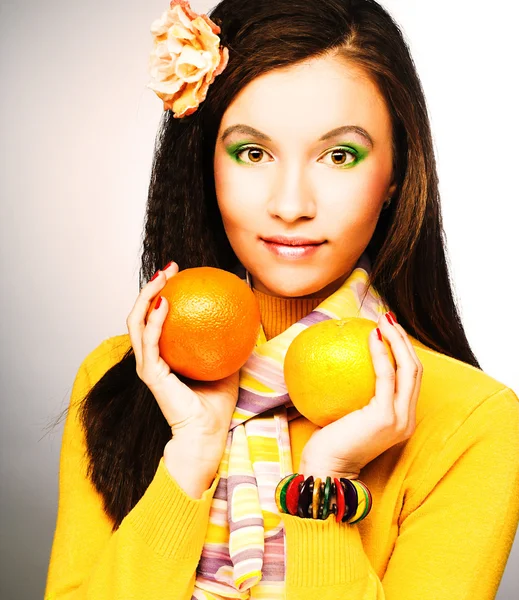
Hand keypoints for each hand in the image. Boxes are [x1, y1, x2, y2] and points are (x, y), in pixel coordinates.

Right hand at [126, 261, 239, 472]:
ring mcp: (147, 365)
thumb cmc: (216, 403)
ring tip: (162, 276)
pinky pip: (151, 341)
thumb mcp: (226, 364)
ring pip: (136, 322)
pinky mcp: (150, 373)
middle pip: (141, 314)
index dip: (163, 294)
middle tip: (169, 268)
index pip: (156, 319)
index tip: (179, 275)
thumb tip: (246, 318)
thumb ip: (228, 342)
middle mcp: (151, 357)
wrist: (207, 433)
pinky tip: (165, 302)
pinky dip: (155, 320)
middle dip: (151, 287)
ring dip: (146, 295)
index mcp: (164, 356)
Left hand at [299, 312, 421, 478]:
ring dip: (397, 340)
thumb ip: (355, 397)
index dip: (403, 351)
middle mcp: (407, 419)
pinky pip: (385, 376)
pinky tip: (372, 337)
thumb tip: (342, 367)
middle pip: (415, 369)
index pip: (410, 378)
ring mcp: (399, 419)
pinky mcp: (385, 417)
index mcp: (401, 419)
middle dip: (404, 339)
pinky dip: (381, 353)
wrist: (326, 471)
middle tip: (387, 317)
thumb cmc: (331, 444)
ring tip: (383, 320)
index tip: (388, 329)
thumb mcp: (348, 416)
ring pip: (408, 369)